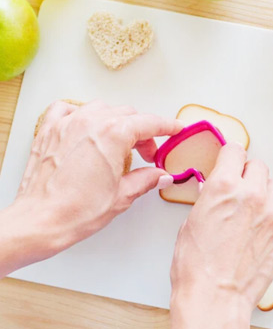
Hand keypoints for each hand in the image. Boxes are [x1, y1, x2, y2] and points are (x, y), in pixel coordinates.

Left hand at [0, 100, 181, 276]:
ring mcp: (67, 124)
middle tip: (148, 153)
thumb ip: (146, 179)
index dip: (167, 126)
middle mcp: (90, 123)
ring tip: (120, 142)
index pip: (150, 123)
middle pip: (128, 115)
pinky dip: (81, 113)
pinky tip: (86, 127)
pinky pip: (67, 109)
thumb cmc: (74, 211)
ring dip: (116, 121)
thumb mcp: (122, 196)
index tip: (175, 128)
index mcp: (113, 135)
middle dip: (143, 131)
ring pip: (102, 108)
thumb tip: (160, 175)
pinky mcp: (49, 131)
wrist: (39, 221)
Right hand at [170, 142, 272, 328]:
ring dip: (262, 191)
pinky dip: (271, 213)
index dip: (230, 155)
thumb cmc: (196, 267)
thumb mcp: (191, 222)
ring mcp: (272, 213)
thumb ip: (208, 198)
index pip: (235, 150)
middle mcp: (252, 195)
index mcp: (223, 187)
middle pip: (257, 165)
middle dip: (246, 173)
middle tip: (238, 186)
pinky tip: (257, 227)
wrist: (215, 298)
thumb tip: (213, 189)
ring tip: (250, 208)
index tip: (229, 160)